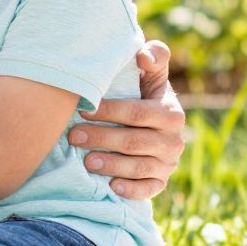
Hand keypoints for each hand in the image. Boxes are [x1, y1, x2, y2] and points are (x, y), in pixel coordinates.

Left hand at [73, 41, 186, 199]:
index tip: (82, 109)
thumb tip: (144, 56)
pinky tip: (111, 186)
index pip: (138, 112)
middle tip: (73, 137)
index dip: (109, 111)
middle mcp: (173, 140)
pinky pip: (148, 189)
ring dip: (111, 164)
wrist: (150, 127)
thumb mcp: (151, 74)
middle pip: (134, 141)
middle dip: (102, 138)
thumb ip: (154, 57)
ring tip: (85, 161)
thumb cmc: (142, 94)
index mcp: (171, 112)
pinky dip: (131, 189)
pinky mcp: (161, 182)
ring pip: (139, 167)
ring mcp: (168, 163)